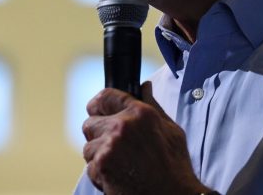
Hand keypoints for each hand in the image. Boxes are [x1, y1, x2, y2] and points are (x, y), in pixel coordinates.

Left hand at [82, 82, 211, 194]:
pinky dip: (100, 173)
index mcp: (140, 113)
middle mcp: (122, 126)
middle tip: (113, 145)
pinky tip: (119, 175)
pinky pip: (90, 166)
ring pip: (88, 146)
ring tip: (120, 163)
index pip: (106, 96)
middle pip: (90, 122)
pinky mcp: (101, 167)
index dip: (100, 104)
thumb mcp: (170, 129)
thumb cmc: (174, 165)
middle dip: (98, 133)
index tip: (99, 111)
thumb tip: (144, 87)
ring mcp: (110, 146)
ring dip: (99, 155)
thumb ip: (152, 106)